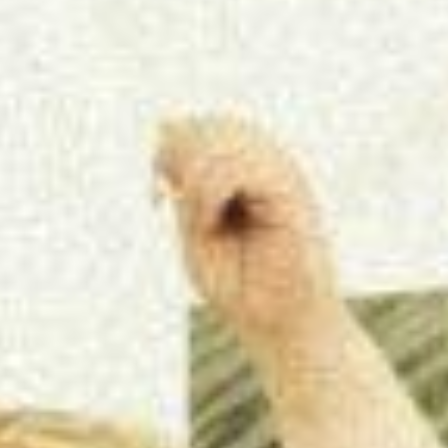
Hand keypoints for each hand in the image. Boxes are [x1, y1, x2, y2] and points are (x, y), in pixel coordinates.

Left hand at [158, 113, 348, 343]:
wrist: (278, 323)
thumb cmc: (238, 282)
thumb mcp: (194, 225)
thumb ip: (184, 181)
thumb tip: (166, 125)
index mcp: (247, 170)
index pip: (204, 125)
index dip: (169, 146)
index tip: (153, 194)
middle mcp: (270, 164)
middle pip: (213, 123)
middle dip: (178, 159)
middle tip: (171, 202)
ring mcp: (284, 174)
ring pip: (226, 140)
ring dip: (195, 182)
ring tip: (200, 222)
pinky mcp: (294, 192)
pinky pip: (242, 167)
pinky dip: (210, 193)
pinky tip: (211, 223)